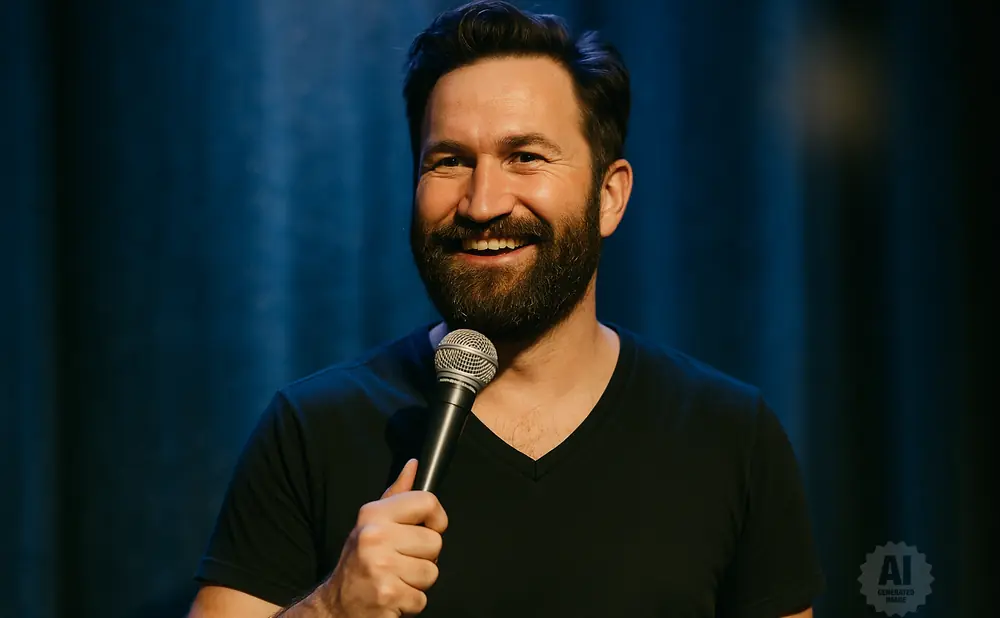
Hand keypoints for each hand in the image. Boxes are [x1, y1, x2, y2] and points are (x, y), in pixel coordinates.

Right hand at [313, 459, 447, 616]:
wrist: (336, 604)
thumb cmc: (360, 560)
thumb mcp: (373, 523)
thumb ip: (397, 495)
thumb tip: (414, 465)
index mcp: (374, 514)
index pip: (428, 502)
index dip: (436, 519)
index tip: (428, 529)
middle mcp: (375, 536)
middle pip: (435, 542)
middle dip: (425, 557)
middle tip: (402, 561)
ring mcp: (381, 567)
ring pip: (431, 572)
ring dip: (418, 582)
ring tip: (397, 578)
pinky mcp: (388, 595)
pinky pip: (422, 598)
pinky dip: (411, 602)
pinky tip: (393, 595)